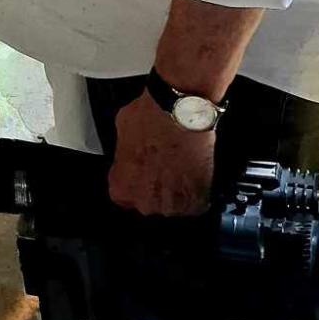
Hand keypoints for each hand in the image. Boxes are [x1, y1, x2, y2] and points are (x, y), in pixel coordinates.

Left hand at [106, 89, 214, 216]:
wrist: (183, 112)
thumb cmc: (150, 117)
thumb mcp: (123, 129)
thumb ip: (124, 151)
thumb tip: (131, 151)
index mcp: (122, 187)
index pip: (124, 196)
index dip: (135, 180)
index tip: (143, 170)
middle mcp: (145, 203)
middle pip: (148, 202)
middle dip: (155, 187)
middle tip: (164, 165)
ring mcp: (172, 206)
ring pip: (172, 204)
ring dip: (176, 191)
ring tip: (181, 167)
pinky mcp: (196, 203)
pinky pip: (194, 204)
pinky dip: (196, 192)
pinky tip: (195, 173)